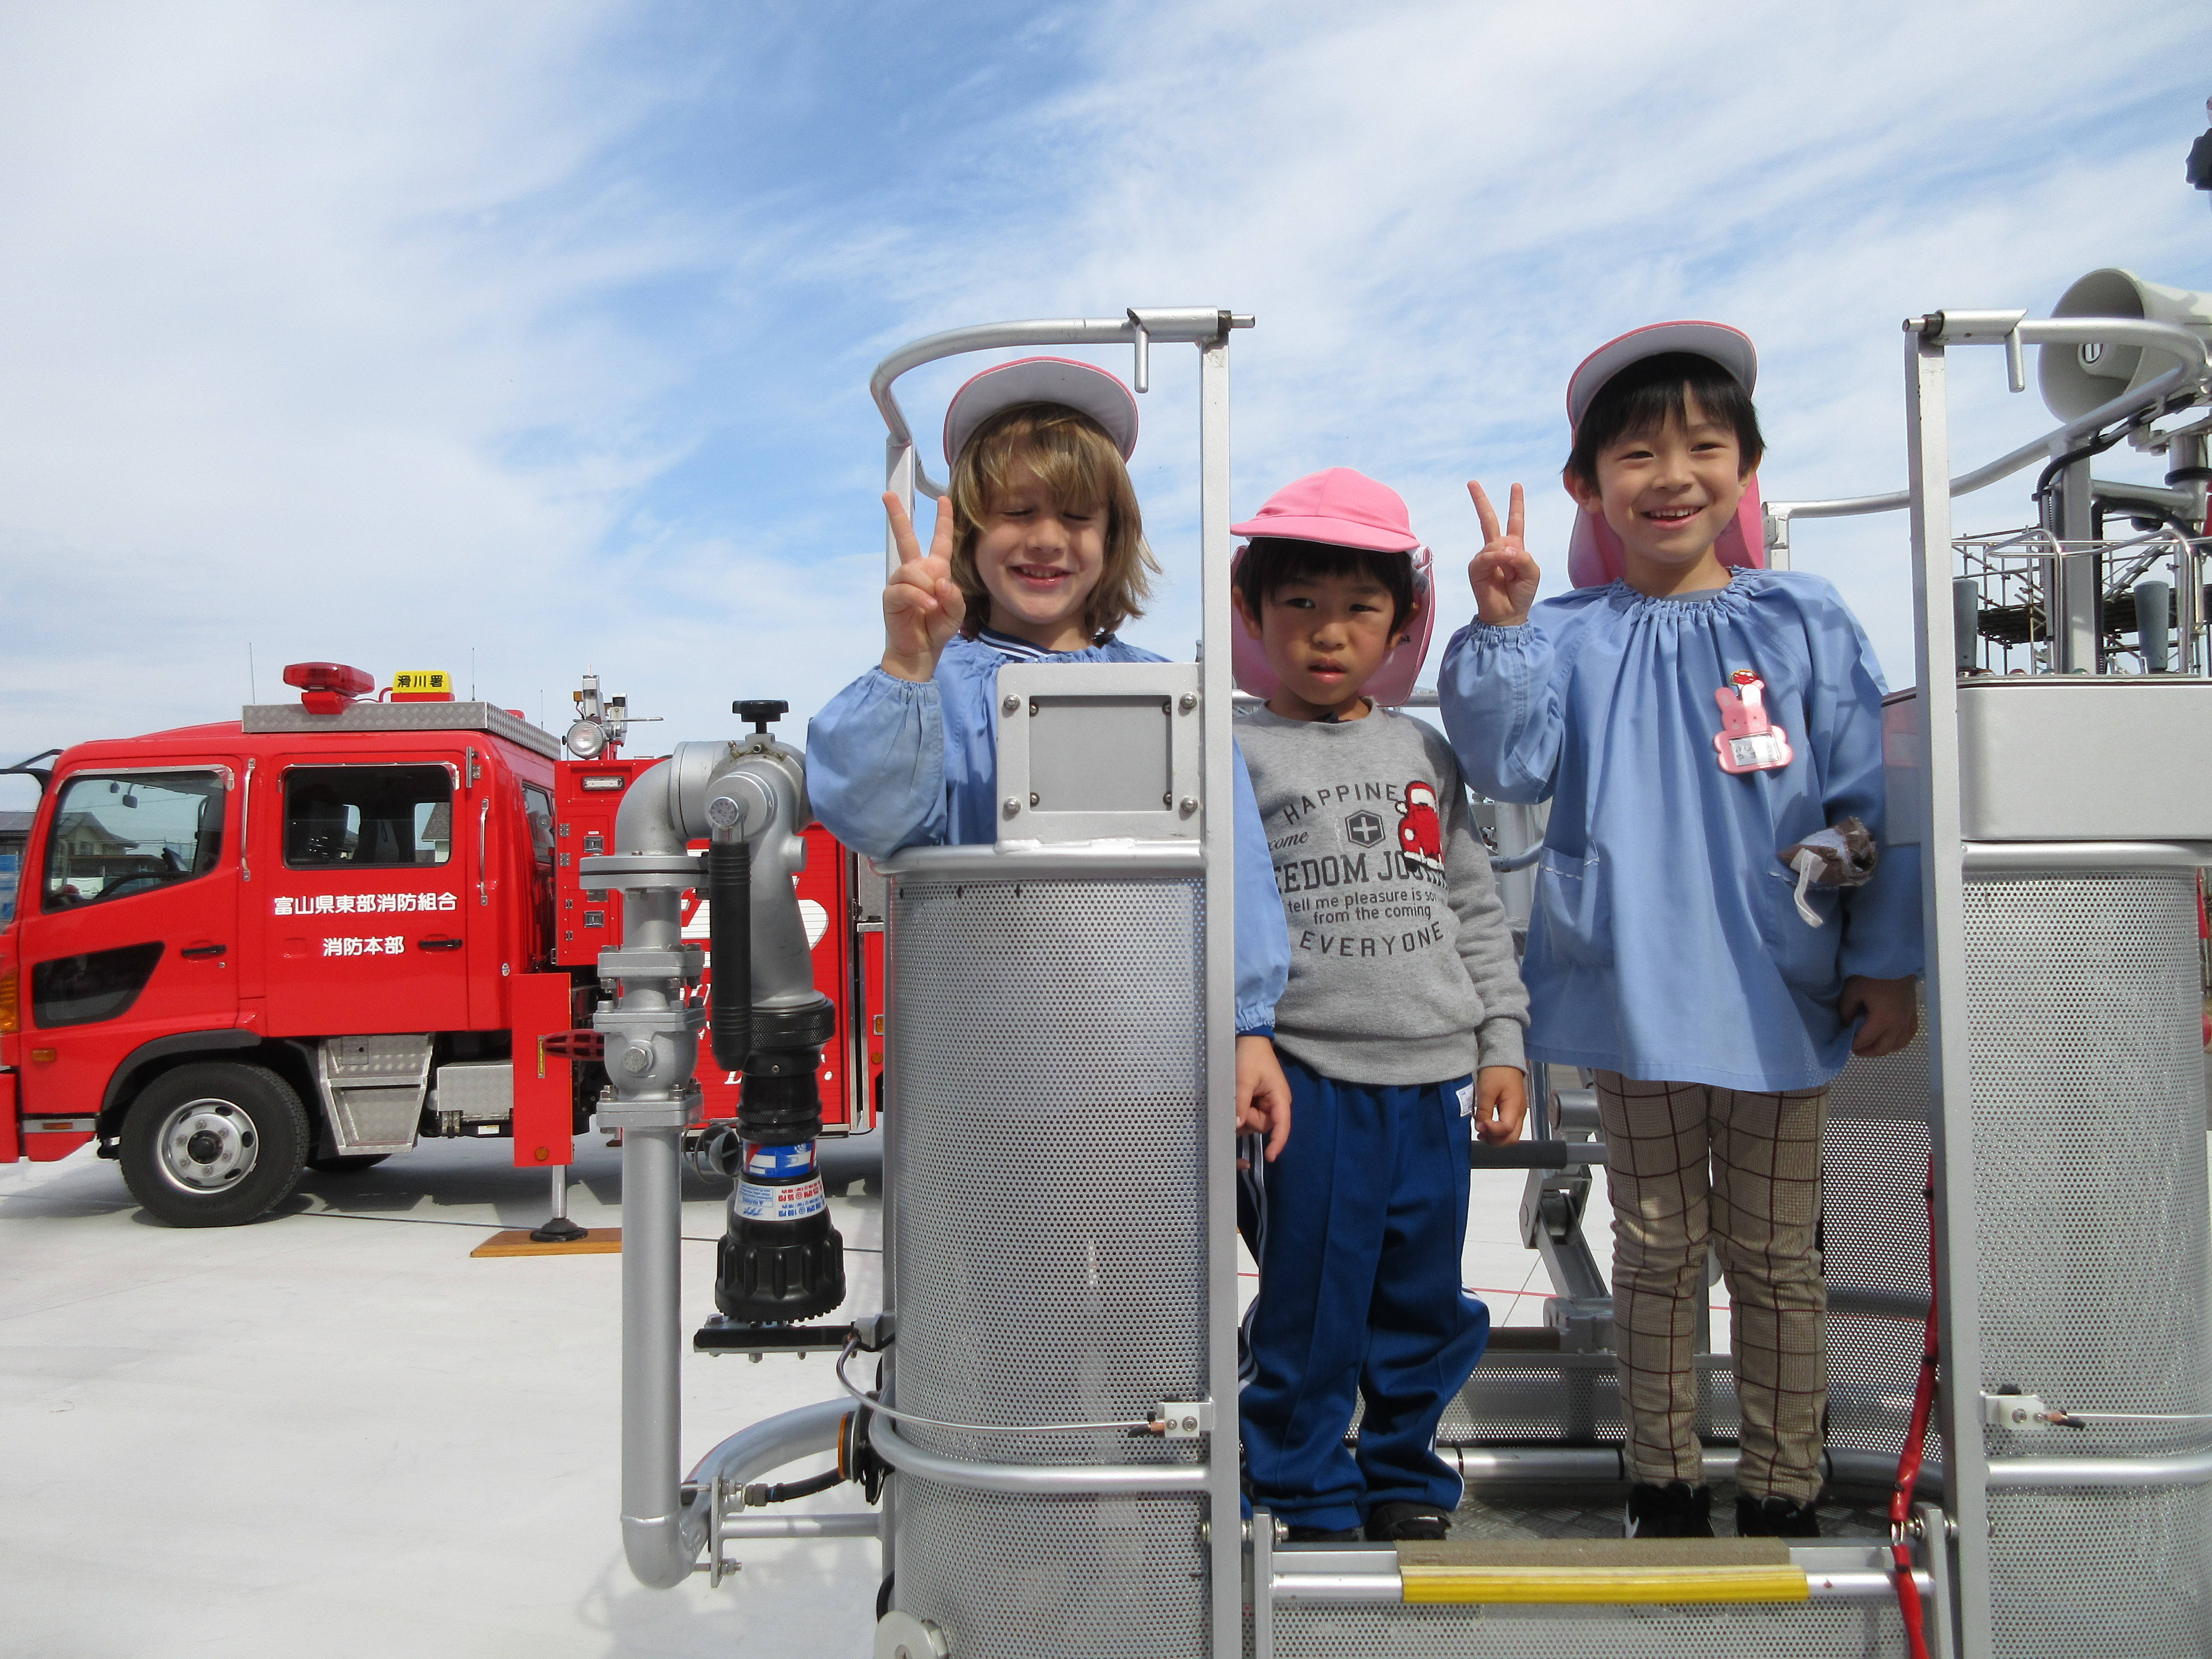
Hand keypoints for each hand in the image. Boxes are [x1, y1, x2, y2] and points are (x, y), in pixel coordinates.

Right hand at [880, 492, 964, 681]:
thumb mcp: (956, 612)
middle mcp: (916, 570)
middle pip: (907, 538)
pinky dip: (919, 598)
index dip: (943, 520)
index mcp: (935, 569)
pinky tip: (928, 607)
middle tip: (887, 495)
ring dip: (926, 587)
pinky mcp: (892, 596)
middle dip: (898, 515)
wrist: (921, 650)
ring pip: (912, 570)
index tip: (942, 498)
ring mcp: (902, 582)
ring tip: (933, 605)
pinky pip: (905, 589)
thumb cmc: (938, 627)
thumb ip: (954, 597)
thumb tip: (940, 582)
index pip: (940, 540)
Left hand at [1236, 1035, 1291, 1161]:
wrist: (1250, 1040)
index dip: (1277, 1142)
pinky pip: (1251, 1114)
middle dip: (1249, 1118)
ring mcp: (1268, 1103)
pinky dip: (1243, 1110)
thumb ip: (1241, 1103)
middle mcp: (1277, 1103)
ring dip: (1244, 1114)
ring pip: (1255, 1121)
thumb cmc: (1249, 1057)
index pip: (1282, 1125)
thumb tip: (1237, 1125)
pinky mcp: (1260, 1101)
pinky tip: (1238, 1098)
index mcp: (1279, 1098)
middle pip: (1264, 1125)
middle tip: (1238, 1099)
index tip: (1271, 1157)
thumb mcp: (1243, 1079)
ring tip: (1237, 1094)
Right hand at [1466, 481, 1539, 626]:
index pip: (1515, 520)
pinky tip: (1500, 572)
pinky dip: (1495, 561)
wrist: (1508, 614)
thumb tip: (1504, 548)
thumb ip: (1523, 556)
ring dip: (1506, 557)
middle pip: (1489, 519)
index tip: (1516, 485)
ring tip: (1510, 575)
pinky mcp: (1476, 567)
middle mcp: (1497, 548)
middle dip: (1481, 501)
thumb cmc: (1522, 593)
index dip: (1516, 503)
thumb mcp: (1532, 572)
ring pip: (1495, 543)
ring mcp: (1485, 557)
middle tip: (1471, 482)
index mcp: (1514, 546)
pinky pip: (1486, 556)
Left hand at [1472, 1065, 1527, 1143]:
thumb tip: (1480, 1128)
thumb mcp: (1486, 1090)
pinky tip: (1486, 1127)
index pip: (1507, 1129)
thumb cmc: (1497, 1071)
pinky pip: (1507, 1128)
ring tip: (1481, 1131)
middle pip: (1511, 1138)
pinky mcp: (1512, 1112)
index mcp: (1515, 1106)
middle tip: (1481, 1133)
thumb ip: (1484, 1111)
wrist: (1503, 1060)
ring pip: (1510, 1136)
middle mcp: (1519, 1113)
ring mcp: (1517, 1114)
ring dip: (1495, 1138)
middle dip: (1495, 1140)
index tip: (1480, 1125)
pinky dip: (1497, 1132)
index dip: (1492, 1131)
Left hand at [1842, 975, 1917, 1055]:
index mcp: (1883, 1019)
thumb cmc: (1871, 974)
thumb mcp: (1852, 991)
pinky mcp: (1913, 1012)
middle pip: (1883, 1048)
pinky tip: (1891, 1037)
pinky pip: (1909, 1034)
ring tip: (1871, 1043)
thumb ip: (1846, 1012)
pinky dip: (1899, 1040)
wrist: (1894, 959)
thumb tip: (1847, 1025)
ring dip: (1883, 1048)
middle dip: (1867, 1051)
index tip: (1844, 1043)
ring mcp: (1908, 1018)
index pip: (1866, 1041)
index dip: (1853, 1045)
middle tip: (1855, 1048)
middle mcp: (1899, 1023)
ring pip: (1898, 1044)